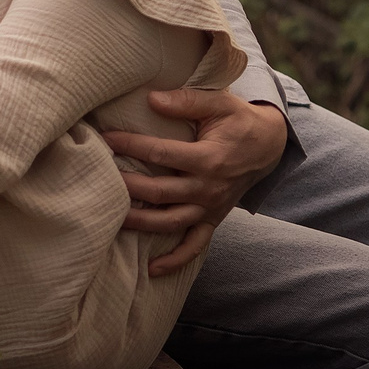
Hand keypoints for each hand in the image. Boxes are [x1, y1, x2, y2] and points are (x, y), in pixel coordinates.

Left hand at [100, 91, 287, 276]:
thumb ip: (186, 100)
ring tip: (111, 218)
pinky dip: (175, 260)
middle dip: (127, 187)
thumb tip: (152, 99)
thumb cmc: (238, 120)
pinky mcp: (213, 219)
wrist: (269, 144)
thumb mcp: (219, 102)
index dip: (130, 144)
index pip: (161, 154)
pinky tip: (152, 270)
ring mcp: (211, 208)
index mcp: (208, 159)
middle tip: (98, 178)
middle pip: (160, 193)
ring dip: (141, 224)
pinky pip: (195, 246)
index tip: (105, 138)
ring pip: (171, 223)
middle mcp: (208, 188)